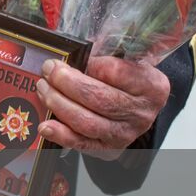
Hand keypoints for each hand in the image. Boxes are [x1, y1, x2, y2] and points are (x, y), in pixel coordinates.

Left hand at [36, 56, 169, 159]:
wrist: (134, 104)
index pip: (117, 72)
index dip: (90, 64)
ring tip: (44, 88)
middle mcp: (141, 112)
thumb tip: (73, 49)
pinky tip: (46, 126)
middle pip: (100, 99)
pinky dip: (61, 134)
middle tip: (50, 70)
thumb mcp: (124, 58)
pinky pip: (82, 143)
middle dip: (67, 83)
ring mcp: (125, 133)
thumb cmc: (125, 76)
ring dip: (59, 104)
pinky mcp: (108, 147)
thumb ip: (105, 51)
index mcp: (152, 86)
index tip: (73, 56)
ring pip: (88, 122)